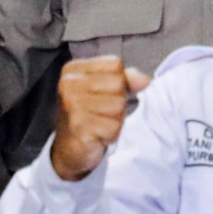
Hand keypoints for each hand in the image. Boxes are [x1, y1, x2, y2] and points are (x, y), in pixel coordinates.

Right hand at [51, 54, 147, 179]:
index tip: (103, 94)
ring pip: (119, 106)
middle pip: (119, 83)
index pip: (115, 64)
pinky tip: (98, 136)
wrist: (68, 149)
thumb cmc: (88, 115)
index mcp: (73, 70)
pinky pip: (115, 127)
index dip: (119, 81)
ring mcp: (73, 106)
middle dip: (118, 101)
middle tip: (101, 113)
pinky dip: (111, 135)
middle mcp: (69, 85)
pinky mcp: (80, 128)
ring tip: (99, 124)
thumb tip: (145, 80)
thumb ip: (125, 79)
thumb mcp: (103, 90)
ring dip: (115, 119)